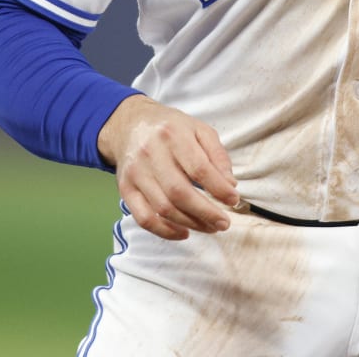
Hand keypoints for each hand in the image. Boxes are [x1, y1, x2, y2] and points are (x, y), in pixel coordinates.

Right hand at [97, 95, 240, 240]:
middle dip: (205, 212)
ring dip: (190, 223)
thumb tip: (230, 184)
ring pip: (163, 208)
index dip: (219, 188)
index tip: (233, 200)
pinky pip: (144, 218)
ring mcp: (136, 173)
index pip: (199, 168)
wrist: (131, 125)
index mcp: (173, 135)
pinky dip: (165, 231)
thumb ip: (217, 155)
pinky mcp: (126, 189)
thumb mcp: (199, 130)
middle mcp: (151, 153)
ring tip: (209, 227)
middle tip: (224, 222)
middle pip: (179, 192)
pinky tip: (184, 232)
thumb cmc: (171, 129)